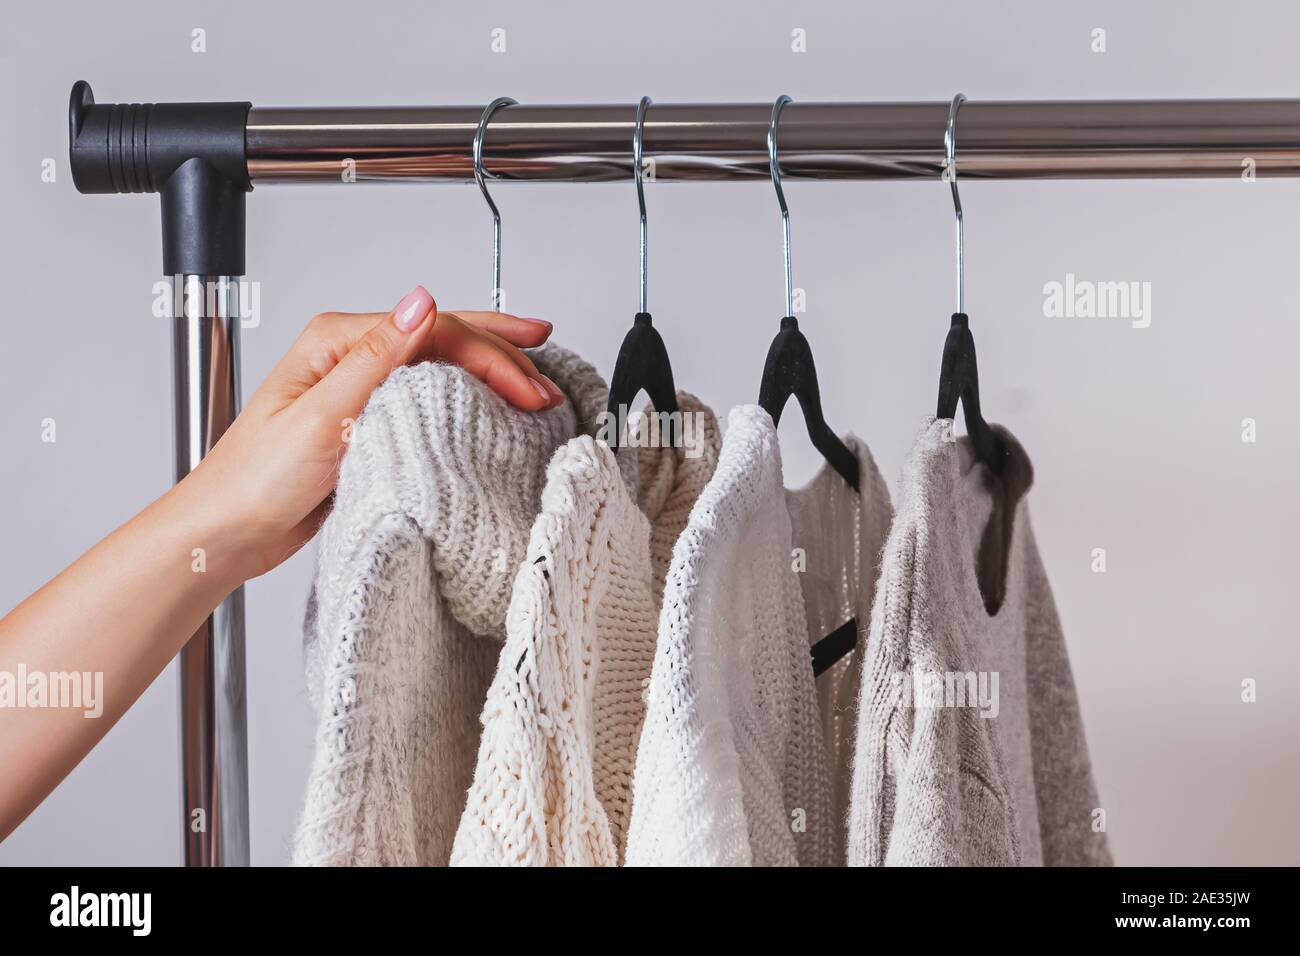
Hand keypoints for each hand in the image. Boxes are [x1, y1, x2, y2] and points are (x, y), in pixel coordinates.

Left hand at [184, 285, 560, 581]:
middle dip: (504, 355)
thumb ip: (375, 359)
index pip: (435, 332)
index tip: (529, 386)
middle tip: (549, 380)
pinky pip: (430, 401)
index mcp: (338, 341)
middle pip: (445, 339)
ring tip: (537, 389)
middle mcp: (351, 357)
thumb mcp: (319, 417)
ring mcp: (361, 389)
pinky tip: (493, 410)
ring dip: (492, 376)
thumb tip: (420, 302)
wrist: (227, 534)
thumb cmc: (254, 481)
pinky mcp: (367, 423)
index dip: (491, 354)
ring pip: (443, 368)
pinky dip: (469, 401)